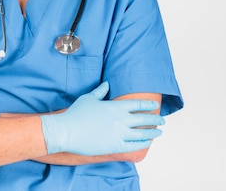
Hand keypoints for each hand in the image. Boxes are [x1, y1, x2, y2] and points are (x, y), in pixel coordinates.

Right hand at [40, 82, 164, 155]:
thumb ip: (100, 91)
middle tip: (162, 119)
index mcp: (115, 107)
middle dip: (155, 119)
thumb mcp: (88, 99)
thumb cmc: (76, 114)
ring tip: (159, 132)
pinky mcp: (116, 146)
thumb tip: (107, 84)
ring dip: (153, 133)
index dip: (148, 105)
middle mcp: (121, 120)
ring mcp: (120, 134)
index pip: (138, 105)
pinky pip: (135, 146)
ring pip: (143, 134)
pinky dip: (143, 144)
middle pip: (144, 119)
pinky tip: (148, 143)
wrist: (68, 131)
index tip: (155, 105)